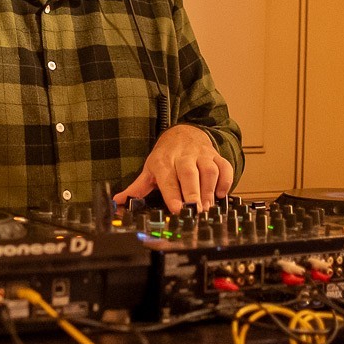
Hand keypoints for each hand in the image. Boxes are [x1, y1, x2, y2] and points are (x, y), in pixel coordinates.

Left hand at [113, 124, 233, 213]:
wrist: (183, 132)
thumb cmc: (166, 156)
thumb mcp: (149, 170)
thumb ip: (136, 188)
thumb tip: (118, 202)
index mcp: (163, 162)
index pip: (168, 179)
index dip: (173, 194)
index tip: (177, 209)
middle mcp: (183, 156)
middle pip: (189, 173)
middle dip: (193, 192)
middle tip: (196, 211)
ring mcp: (201, 155)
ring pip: (209, 170)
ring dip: (209, 189)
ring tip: (207, 207)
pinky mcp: (215, 155)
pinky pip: (224, 166)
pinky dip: (225, 180)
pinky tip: (220, 194)